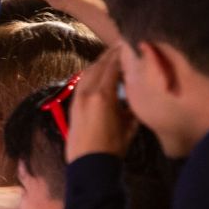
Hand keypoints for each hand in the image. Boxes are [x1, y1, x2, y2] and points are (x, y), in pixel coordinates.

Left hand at [65, 46, 136, 161]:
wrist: (89, 164)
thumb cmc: (113, 147)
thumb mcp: (129, 124)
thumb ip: (131, 105)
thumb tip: (135, 93)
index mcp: (103, 96)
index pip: (112, 67)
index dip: (121, 54)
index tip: (129, 45)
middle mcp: (87, 93)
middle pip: (98, 66)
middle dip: (109, 55)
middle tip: (121, 45)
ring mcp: (77, 98)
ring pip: (87, 73)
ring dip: (99, 63)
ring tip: (111, 57)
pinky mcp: (72, 105)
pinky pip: (81, 82)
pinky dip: (91, 74)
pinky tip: (99, 74)